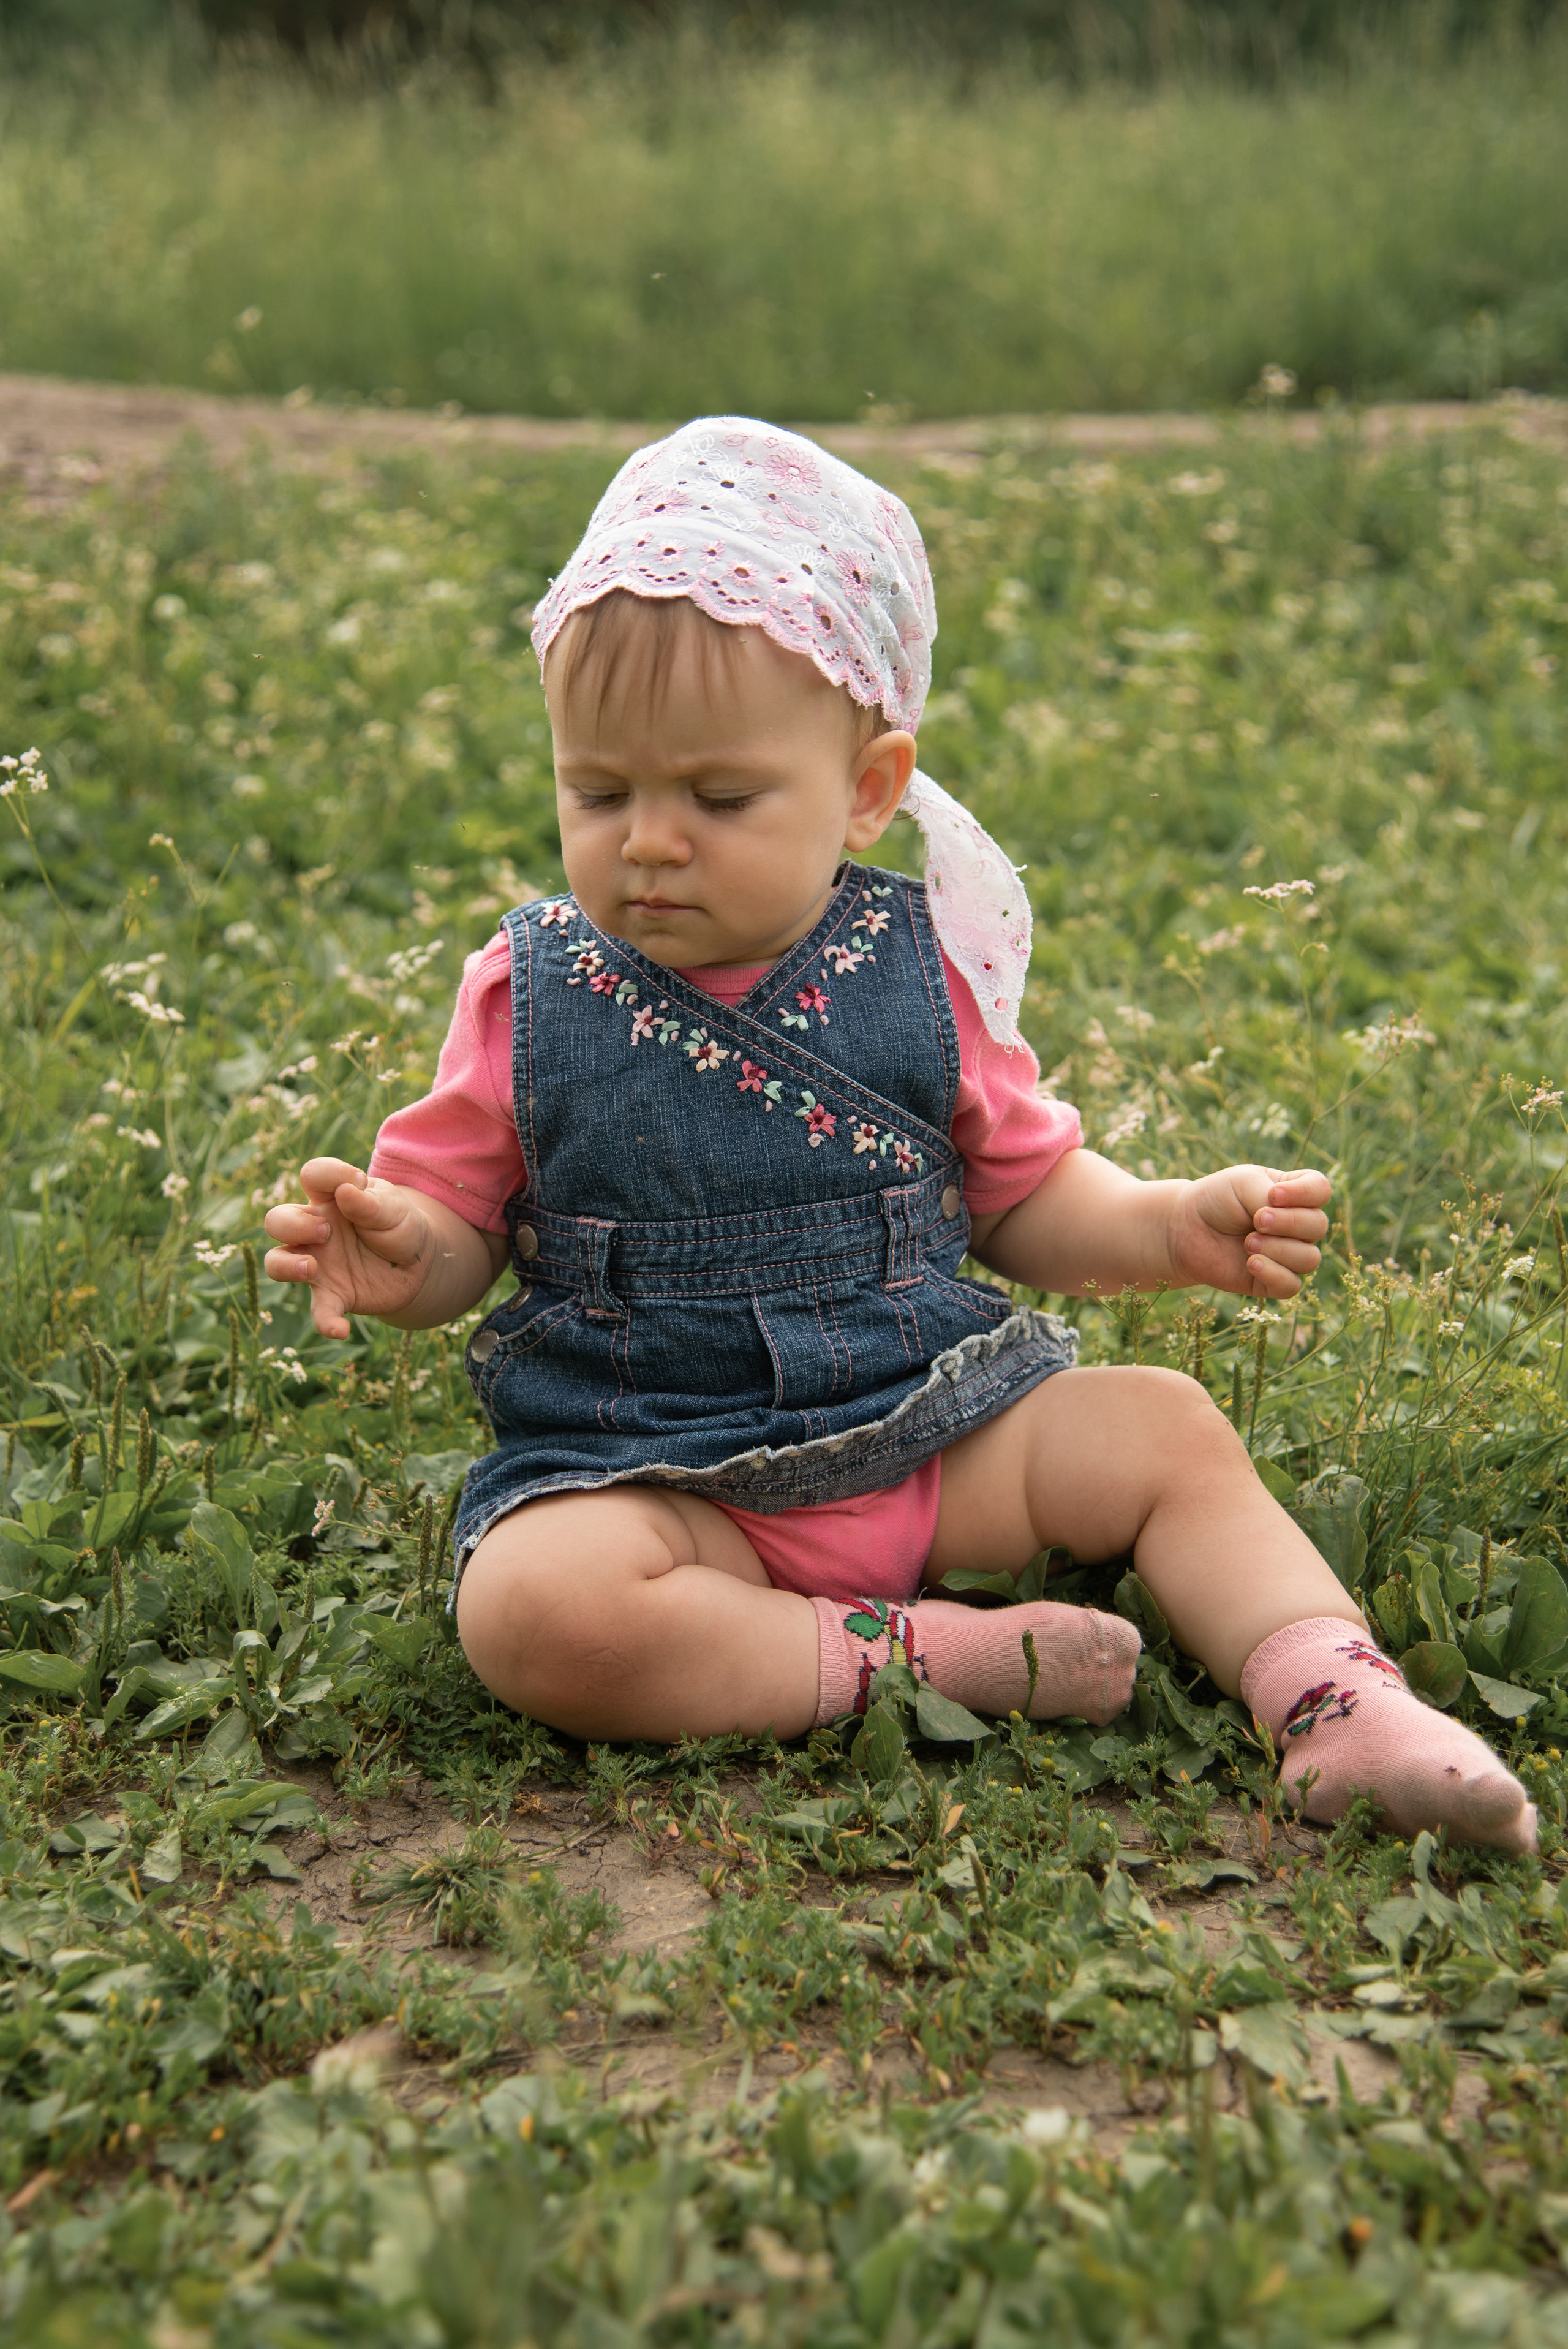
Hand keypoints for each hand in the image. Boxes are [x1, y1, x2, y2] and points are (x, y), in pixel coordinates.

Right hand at [263, 1158, 435, 1338]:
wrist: (419, 1264)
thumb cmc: (398, 1226)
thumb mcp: (393, 1209)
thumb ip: (370, 1202)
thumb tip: (346, 1190)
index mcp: (331, 1199)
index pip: (312, 1176)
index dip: (329, 1174)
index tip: (359, 1181)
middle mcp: (315, 1230)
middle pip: (276, 1220)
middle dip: (294, 1224)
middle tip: (327, 1231)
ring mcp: (319, 1264)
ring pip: (276, 1262)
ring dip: (287, 1264)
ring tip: (312, 1267)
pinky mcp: (333, 1295)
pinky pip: (318, 1311)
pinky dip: (325, 1322)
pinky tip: (341, 1330)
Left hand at [1166, 1165, 1330, 1299]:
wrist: (1187, 1229)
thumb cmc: (1218, 1200)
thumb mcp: (1244, 1183)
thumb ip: (1271, 1196)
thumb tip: (1285, 1228)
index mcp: (1295, 1193)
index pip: (1321, 1190)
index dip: (1305, 1194)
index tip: (1274, 1195)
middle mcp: (1298, 1225)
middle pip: (1318, 1226)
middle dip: (1288, 1223)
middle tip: (1256, 1220)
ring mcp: (1289, 1254)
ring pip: (1309, 1258)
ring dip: (1278, 1249)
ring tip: (1248, 1243)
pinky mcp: (1274, 1281)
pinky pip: (1292, 1285)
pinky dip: (1273, 1274)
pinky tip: (1251, 1263)